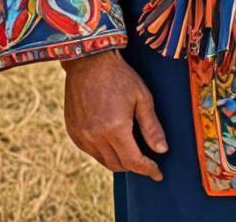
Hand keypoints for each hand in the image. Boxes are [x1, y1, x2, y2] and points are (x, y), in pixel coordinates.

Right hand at [62, 49, 166, 180]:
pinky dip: (104, 151)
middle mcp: (95, 137)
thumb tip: (162, 150)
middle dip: (134, 166)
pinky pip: (91, 151)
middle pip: (118, 165)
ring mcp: (81, 136)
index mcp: (115, 129)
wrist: (89, 62)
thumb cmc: (120, 76)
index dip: (148, 169)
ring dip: (119, 160)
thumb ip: (151, 126)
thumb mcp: (142, 97)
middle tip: (147, 160)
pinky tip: (113, 140)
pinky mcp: (73, 132)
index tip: (158, 174)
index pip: (133, 161)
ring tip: (131, 150)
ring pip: (104, 160)